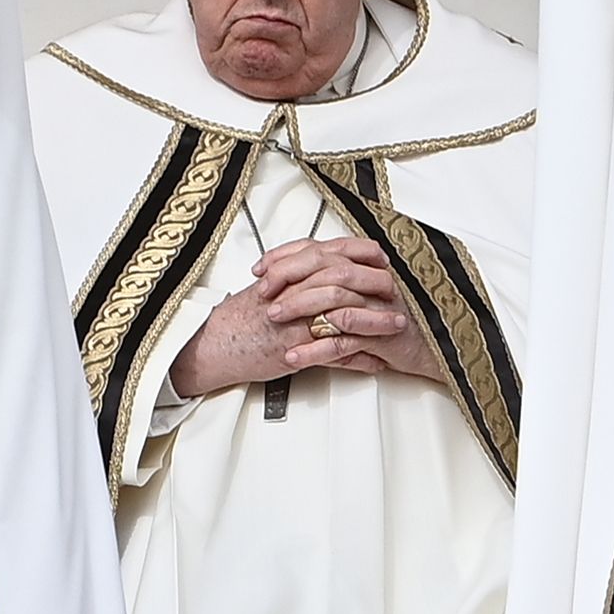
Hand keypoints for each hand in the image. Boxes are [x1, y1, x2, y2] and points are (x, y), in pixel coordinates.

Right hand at [168, 237, 429, 396]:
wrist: (214, 343)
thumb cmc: (239, 318)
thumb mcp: (268, 287)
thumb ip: (294, 275)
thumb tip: (322, 267)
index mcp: (289, 273)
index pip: (332, 252)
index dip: (361, 252)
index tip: (381, 257)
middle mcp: (295, 292)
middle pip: (345, 280)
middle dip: (377, 285)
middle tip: (399, 291)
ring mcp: (297, 321)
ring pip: (345, 316)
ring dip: (376, 322)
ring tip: (397, 327)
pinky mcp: (296, 349)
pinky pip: (335, 354)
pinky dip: (359, 358)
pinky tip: (377, 362)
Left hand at [265, 237, 441, 381]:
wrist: (428, 347)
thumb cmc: (389, 322)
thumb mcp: (357, 297)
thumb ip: (330, 284)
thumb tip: (287, 279)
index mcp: (362, 266)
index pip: (319, 248)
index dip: (286, 256)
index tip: (261, 269)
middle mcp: (371, 280)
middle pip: (325, 266)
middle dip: (288, 278)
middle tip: (263, 293)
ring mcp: (377, 307)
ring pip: (333, 300)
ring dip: (298, 308)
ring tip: (273, 319)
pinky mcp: (380, 336)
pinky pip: (344, 341)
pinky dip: (315, 349)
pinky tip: (294, 356)